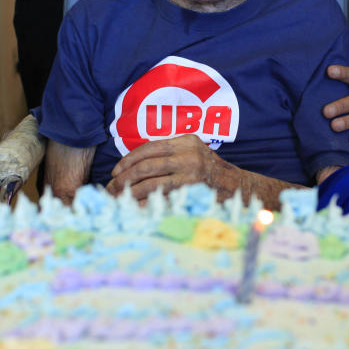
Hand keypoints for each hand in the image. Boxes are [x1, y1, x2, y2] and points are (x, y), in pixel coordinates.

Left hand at [107, 134, 231, 199]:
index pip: (149, 147)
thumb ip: (169, 154)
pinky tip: (135, 207)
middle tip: (111, 188)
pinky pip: (162, 197)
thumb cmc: (208, 171)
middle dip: (124, 178)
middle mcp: (188, 154)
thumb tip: (134, 167)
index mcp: (186, 141)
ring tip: (119, 198)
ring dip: (131, 192)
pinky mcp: (192, 190)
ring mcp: (191, 172)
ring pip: (151, 182)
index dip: (128, 160)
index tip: (115, 171)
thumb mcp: (192, 153)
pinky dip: (146, 202)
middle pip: (146, 165)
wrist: (237, 186)